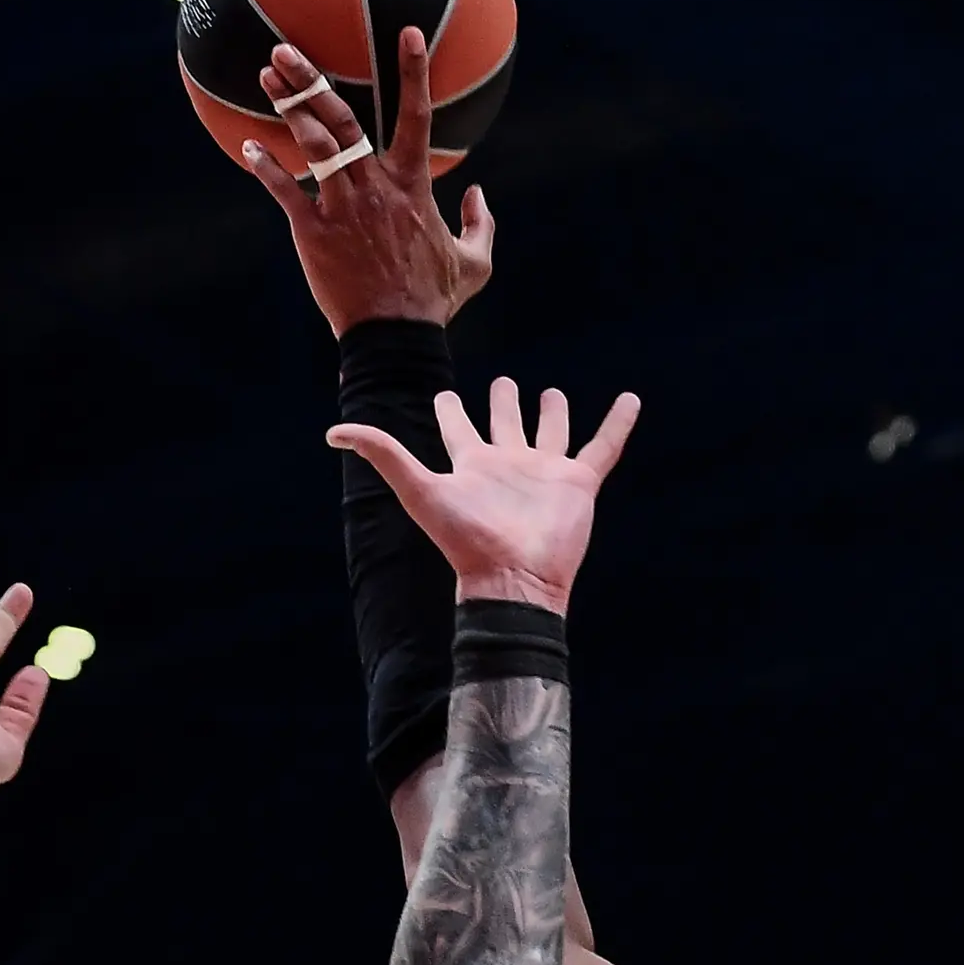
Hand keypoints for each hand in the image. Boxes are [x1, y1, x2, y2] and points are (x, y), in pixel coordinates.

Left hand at [236, 27, 496, 332]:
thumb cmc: (434, 301)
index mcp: (412, 185)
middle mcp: (375, 186)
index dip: (413, 71)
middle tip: (285, 49)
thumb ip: (481, 223)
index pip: (416, 115)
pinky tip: (249, 147)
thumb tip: (479, 195)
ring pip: (313, 144)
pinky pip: (286, 191)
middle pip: (342, 118)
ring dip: (287, 107)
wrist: (395, 337)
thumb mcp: (474, 263)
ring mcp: (342, 206)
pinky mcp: (313, 231)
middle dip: (312, 79)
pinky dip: (266, 168)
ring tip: (265, 77)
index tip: (405, 32)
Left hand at [326, 375, 639, 611]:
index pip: (458, 428)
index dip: (450, 410)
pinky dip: (617, 424)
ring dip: (552, 414)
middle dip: (503, 404)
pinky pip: (603, 447)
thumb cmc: (466, 539)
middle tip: (504, 384)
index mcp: (473, 465)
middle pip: (505, 426)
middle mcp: (508, 466)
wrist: (514, 579)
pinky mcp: (579, 484)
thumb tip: (333, 432)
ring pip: (551, 433)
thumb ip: (382, 455)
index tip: (444, 392)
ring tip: (552, 394)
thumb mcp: (419, 488)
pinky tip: (630, 400)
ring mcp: (545, 474)